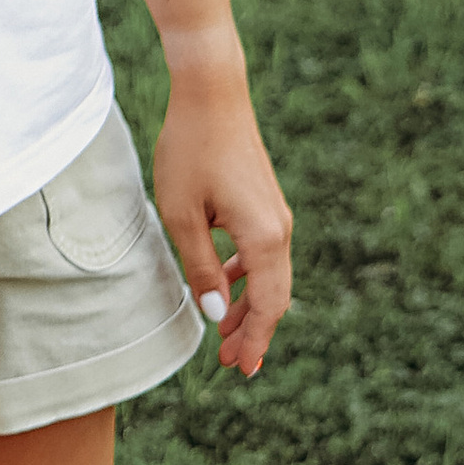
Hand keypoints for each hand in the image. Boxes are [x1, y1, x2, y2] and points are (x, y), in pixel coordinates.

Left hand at [151, 67, 294, 381]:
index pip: (268, 306)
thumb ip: (201, 269)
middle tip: (232, 364)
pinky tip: (228, 286)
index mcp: (264, 239)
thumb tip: (218, 315)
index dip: (256, 341)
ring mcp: (277, 218)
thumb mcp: (182, 216)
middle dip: (254, 333)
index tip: (241, 370)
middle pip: (275, 297)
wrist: (213, 94)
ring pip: (271, 278)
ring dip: (250, 307)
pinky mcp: (267, 206)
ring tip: (227, 334)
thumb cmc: (191, 150)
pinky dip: (249, 279)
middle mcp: (280, 231)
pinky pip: (265, 255)